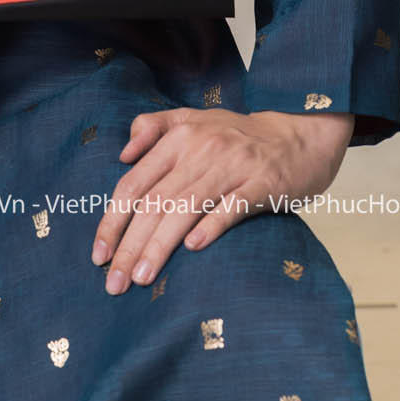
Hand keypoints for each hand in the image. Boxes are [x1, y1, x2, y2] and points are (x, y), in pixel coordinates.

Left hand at [90, 106, 354, 293]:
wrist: (301, 132)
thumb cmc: (238, 134)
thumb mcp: (192, 118)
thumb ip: (153, 127)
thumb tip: (122, 155)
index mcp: (178, 138)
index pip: (133, 184)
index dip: (112, 221)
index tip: (98, 256)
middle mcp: (201, 150)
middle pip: (155, 202)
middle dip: (130, 245)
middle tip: (114, 282)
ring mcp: (233, 166)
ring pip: (186, 208)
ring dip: (160, 245)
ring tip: (142, 278)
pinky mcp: (264, 182)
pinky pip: (233, 205)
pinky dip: (212, 225)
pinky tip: (193, 248)